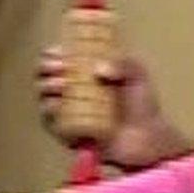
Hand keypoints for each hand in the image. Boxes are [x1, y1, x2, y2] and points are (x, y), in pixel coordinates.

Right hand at [36, 48, 188, 169]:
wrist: (148, 138)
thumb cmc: (142, 105)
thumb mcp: (138, 75)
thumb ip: (124, 64)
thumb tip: (98, 69)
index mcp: (83, 74)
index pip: (59, 59)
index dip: (53, 55)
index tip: (60, 53)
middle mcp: (71, 92)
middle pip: (45, 77)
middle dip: (46, 69)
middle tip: (60, 68)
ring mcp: (68, 113)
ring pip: (44, 98)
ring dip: (46, 88)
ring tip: (61, 85)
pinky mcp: (67, 134)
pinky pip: (49, 123)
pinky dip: (49, 112)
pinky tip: (57, 105)